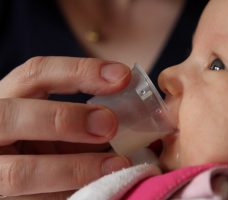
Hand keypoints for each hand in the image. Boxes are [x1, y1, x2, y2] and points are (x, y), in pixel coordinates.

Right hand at [0, 57, 130, 197]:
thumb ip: (80, 117)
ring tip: (117, 164)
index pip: (36, 73)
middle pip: (15, 116)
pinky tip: (101, 186)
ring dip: (75, 168)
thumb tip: (128, 115)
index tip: (122, 76)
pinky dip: (70, 194)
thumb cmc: (41, 141)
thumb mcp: (54, 123)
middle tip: (109, 124)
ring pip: (21, 172)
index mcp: (8, 99)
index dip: (80, 71)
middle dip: (65, 119)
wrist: (12, 172)